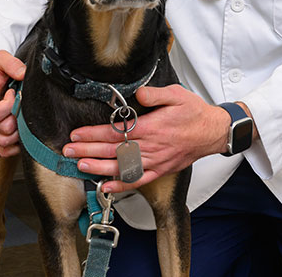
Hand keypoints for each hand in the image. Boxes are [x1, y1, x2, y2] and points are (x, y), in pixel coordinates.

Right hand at [0, 51, 25, 156]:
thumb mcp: (1, 58)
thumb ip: (11, 63)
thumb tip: (23, 73)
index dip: (10, 104)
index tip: (13, 92)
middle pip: (4, 129)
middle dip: (18, 116)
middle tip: (22, 103)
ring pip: (6, 141)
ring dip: (19, 130)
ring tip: (22, 113)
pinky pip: (5, 150)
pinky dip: (16, 145)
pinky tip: (23, 130)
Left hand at [62, 84, 230, 193]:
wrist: (213, 132)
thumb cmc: (194, 113)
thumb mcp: (176, 94)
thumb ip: (154, 94)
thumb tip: (137, 94)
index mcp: (151, 127)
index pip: (116, 132)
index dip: (94, 134)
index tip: (77, 134)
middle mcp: (150, 147)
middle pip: (113, 150)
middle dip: (88, 150)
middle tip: (68, 150)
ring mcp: (155, 161)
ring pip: (122, 167)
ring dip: (98, 167)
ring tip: (79, 165)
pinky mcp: (160, 169)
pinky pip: (138, 180)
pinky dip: (121, 185)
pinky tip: (106, 186)